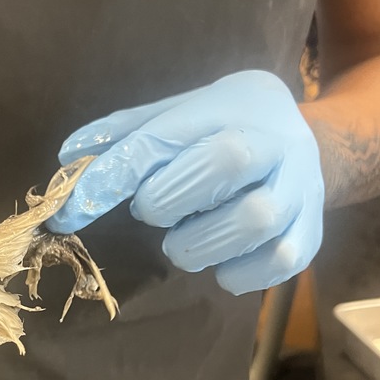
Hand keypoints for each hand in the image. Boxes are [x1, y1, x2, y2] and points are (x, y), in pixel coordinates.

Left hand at [49, 71, 324, 294]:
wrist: (303, 148)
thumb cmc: (222, 132)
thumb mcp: (177, 116)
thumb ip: (124, 135)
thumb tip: (69, 155)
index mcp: (231, 106)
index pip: (163, 138)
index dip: (110, 176)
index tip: (68, 212)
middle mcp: (275, 142)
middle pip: (226, 162)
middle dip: (167, 199)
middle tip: (151, 210)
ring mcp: (299, 191)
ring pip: (252, 220)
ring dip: (197, 242)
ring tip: (185, 238)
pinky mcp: (310, 238)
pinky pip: (275, 263)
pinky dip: (236, 273)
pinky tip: (222, 260)